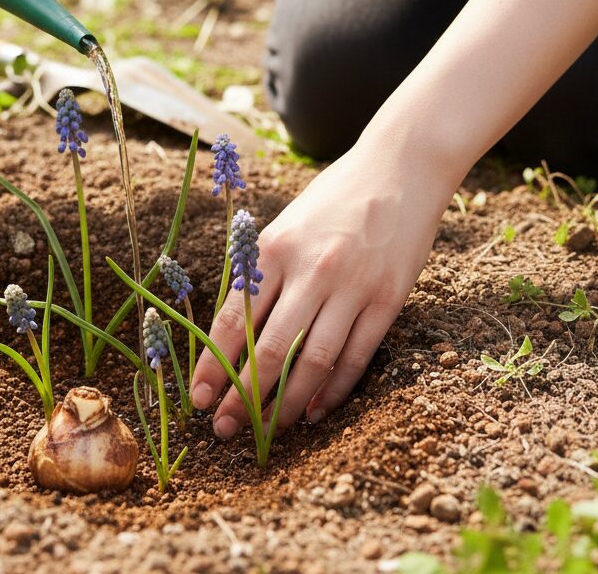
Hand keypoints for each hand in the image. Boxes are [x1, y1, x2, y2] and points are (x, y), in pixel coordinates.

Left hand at [189, 136, 455, 435]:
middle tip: (224, 429)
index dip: (213, 364)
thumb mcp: (286, 225)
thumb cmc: (334, 197)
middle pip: (270, 350)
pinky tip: (315, 411)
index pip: (234, 319)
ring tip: (268, 431)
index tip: (198, 397)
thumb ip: (262, 273)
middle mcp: (311, 269)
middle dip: (243, 398)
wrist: (399, 168)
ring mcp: (353, 286)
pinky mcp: (388, 299)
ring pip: (312, 363)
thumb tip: (235, 335)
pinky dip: (333, 391)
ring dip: (286, 404)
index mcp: (274, 247)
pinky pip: (355, 357)